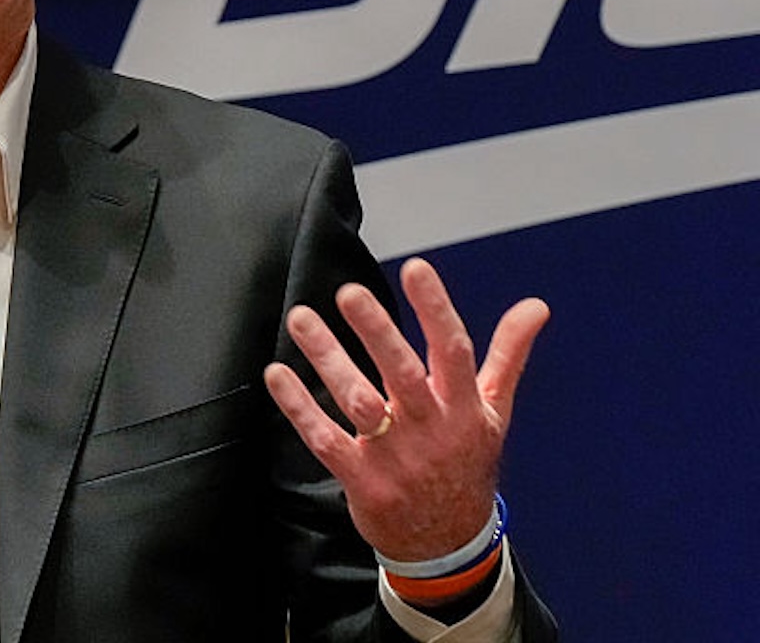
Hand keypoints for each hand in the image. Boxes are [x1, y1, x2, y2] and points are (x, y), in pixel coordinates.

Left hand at [262, 257, 548, 562]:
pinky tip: (278, 373)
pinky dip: (299, 407)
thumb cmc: (466, 466)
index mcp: (464, 409)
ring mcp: (395, 457)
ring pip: (359, 402)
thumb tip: (536, 307)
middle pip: (403, 374)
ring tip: (301, 319)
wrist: (449, 546)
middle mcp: (431, 429)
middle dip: (377, 332)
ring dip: (328, 359)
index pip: (454, 351)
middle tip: (349, 293)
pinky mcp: (362, 480)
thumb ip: (508, 355)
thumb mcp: (495, 413)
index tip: (416, 269)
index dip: (436, 309)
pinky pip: (325, 439)